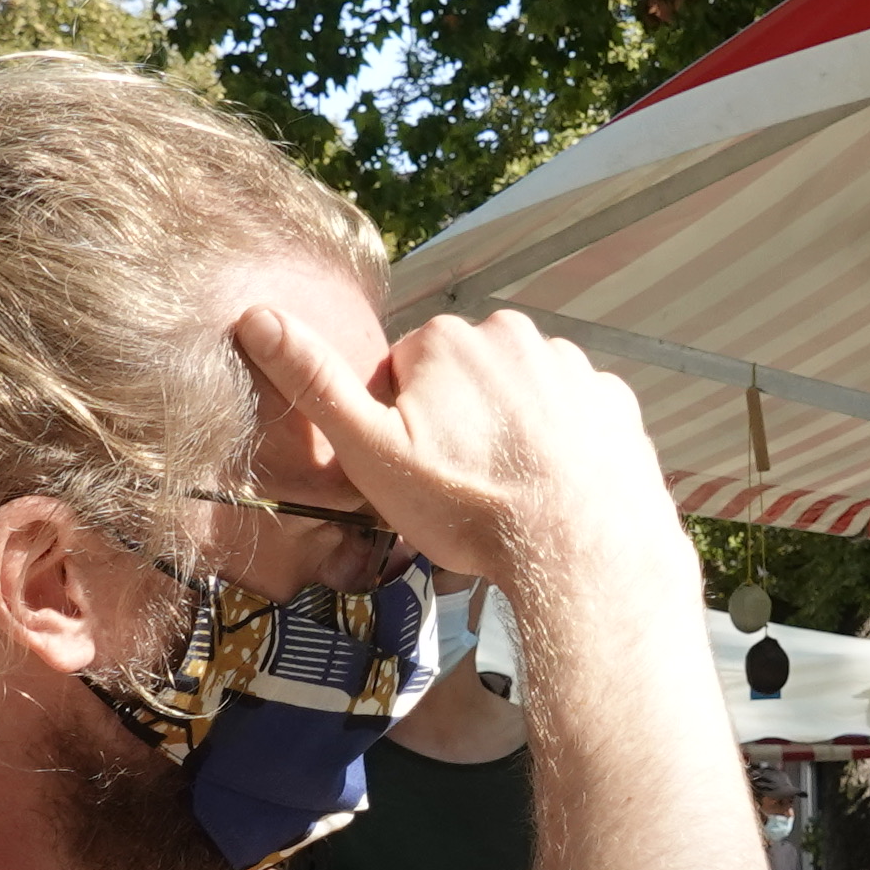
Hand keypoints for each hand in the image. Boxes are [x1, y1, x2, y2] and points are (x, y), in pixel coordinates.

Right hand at [237, 301, 675, 599]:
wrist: (579, 552)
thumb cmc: (469, 507)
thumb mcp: (371, 452)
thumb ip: (315, 383)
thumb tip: (256, 317)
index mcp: (447, 339)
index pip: (404, 372)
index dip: (401, 426)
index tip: (417, 470)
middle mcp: (514, 333)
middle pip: (464, 379)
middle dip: (457, 424)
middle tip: (462, 487)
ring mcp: (571, 366)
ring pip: (519, 397)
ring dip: (509, 433)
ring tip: (508, 494)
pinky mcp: (614, 402)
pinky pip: (573, 416)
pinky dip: (561, 445)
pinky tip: (553, 489)